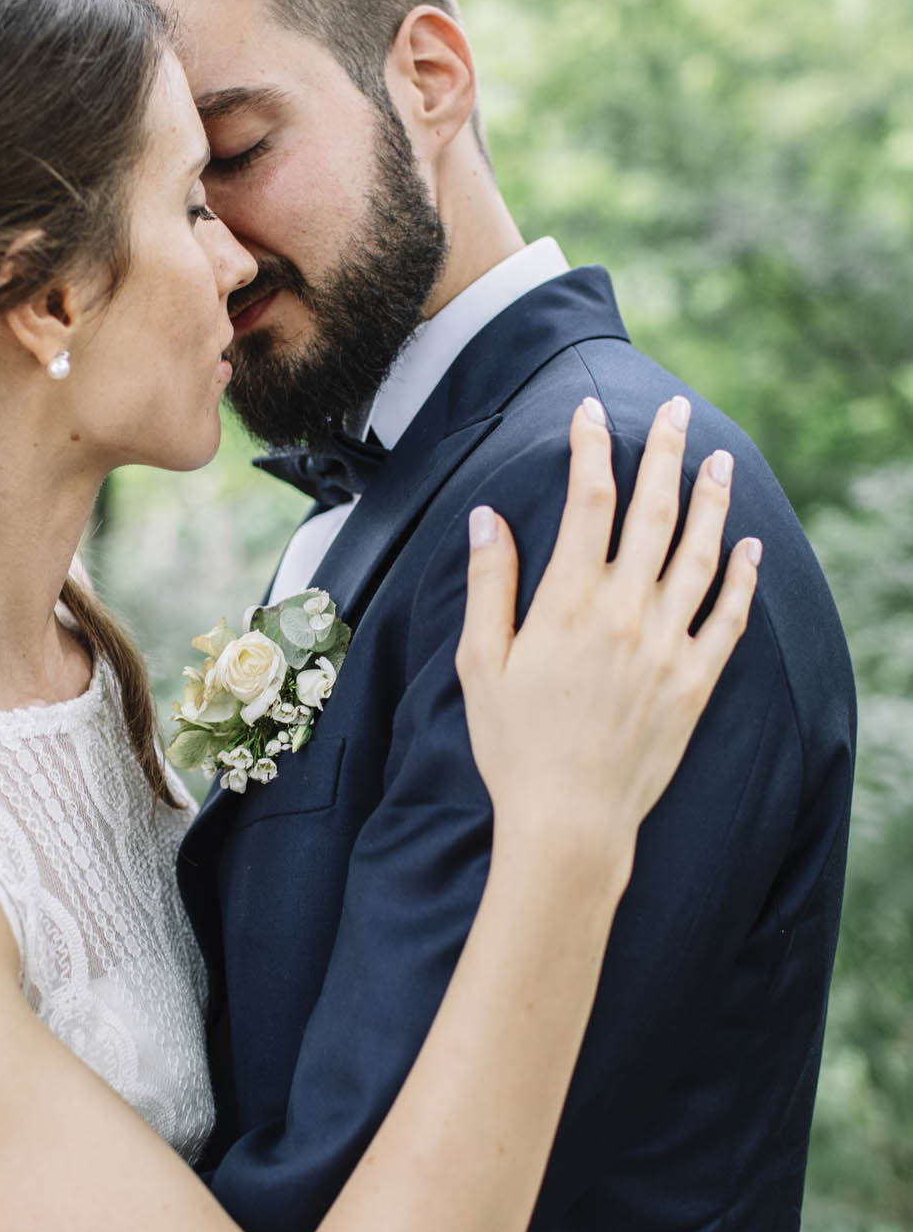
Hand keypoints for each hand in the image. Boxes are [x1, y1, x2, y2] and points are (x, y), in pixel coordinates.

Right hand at [457, 395, 759, 869]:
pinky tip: (749, 548)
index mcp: (568, 602)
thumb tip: (488, 517)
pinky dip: (742, 578)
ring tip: (719, 460)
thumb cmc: (514, 746)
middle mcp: (626, 613)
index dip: (590, 447)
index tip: (590, 411)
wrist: (568, 821)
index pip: (586, 500)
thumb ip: (490, 585)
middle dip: (664, 452)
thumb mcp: (481, 664)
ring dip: (711, 501)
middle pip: (652, 512)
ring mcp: (668, 646)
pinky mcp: (696, 682)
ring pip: (700, 554)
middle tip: (676, 410)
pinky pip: (729, 618)